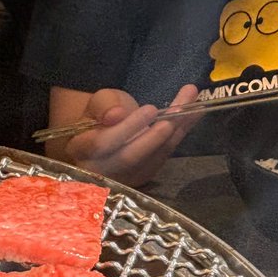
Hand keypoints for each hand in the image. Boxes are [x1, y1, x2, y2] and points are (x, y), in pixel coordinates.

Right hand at [55, 85, 200, 186]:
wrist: (106, 132)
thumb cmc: (99, 116)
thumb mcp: (97, 103)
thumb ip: (103, 106)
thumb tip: (116, 116)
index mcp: (81, 150)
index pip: (102, 144)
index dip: (126, 129)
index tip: (149, 109)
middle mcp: (101, 170)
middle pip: (129, 158)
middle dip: (155, 137)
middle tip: (175, 115)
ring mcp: (125, 177)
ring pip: (152, 157)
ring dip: (176, 129)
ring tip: (192, 100)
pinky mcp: (145, 175)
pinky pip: (164, 155)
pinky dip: (182, 132)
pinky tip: (196, 110)